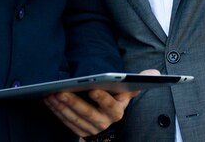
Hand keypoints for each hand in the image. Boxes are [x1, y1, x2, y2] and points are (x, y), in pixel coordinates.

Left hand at [43, 69, 159, 137]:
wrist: (107, 119)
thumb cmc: (117, 99)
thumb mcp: (129, 91)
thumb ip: (140, 82)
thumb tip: (156, 74)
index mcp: (116, 111)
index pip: (109, 105)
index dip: (101, 98)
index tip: (92, 88)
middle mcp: (103, 122)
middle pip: (86, 113)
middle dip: (72, 102)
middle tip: (60, 90)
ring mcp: (89, 128)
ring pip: (73, 118)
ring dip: (60, 106)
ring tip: (50, 93)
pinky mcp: (77, 130)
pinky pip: (64, 122)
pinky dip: (55, 111)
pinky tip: (48, 99)